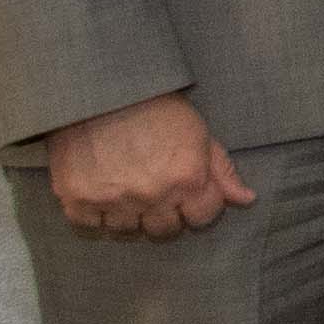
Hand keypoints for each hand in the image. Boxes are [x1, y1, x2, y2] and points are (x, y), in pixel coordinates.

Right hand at [42, 89, 254, 238]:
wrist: (100, 91)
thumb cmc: (156, 108)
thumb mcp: (198, 133)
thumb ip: (222, 170)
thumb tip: (247, 199)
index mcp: (187, 180)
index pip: (203, 217)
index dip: (198, 206)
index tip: (188, 194)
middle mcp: (152, 196)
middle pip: (164, 231)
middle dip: (165, 215)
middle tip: (155, 193)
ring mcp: (113, 201)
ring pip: (127, 231)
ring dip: (129, 217)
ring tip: (126, 192)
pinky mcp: (76, 200)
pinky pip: (90, 226)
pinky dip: (95, 216)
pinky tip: (101, 196)